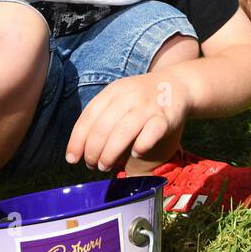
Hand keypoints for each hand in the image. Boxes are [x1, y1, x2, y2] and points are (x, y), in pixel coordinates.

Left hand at [66, 72, 187, 171]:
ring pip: (123, 132)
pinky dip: (141, 145)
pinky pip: (151, 133)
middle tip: (92, 166)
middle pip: (103, 127)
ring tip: (105, 167)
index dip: (77, 140)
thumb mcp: (120, 98)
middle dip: (93, 151)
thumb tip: (83, 149)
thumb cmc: (142, 98)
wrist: (178, 85)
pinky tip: (135, 153)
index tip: (72, 159)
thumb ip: (104, 117)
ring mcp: (148, 106)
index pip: (88, 117)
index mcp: (113, 92)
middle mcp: (128, 97)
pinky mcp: (166, 117)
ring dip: (110, 153)